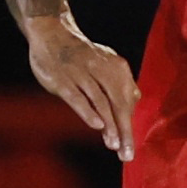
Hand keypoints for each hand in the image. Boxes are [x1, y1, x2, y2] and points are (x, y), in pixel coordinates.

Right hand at [26, 17, 138, 158]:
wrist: (52, 33)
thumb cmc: (80, 55)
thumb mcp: (104, 64)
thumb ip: (118, 84)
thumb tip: (134, 101)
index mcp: (116, 68)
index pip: (127, 102)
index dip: (129, 126)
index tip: (130, 149)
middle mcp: (102, 70)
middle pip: (118, 104)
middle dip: (124, 131)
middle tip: (127, 154)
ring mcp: (82, 75)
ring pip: (100, 103)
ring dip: (109, 125)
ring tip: (114, 145)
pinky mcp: (63, 80)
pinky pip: (78, 98)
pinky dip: (88, 112)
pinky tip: (97, 126)